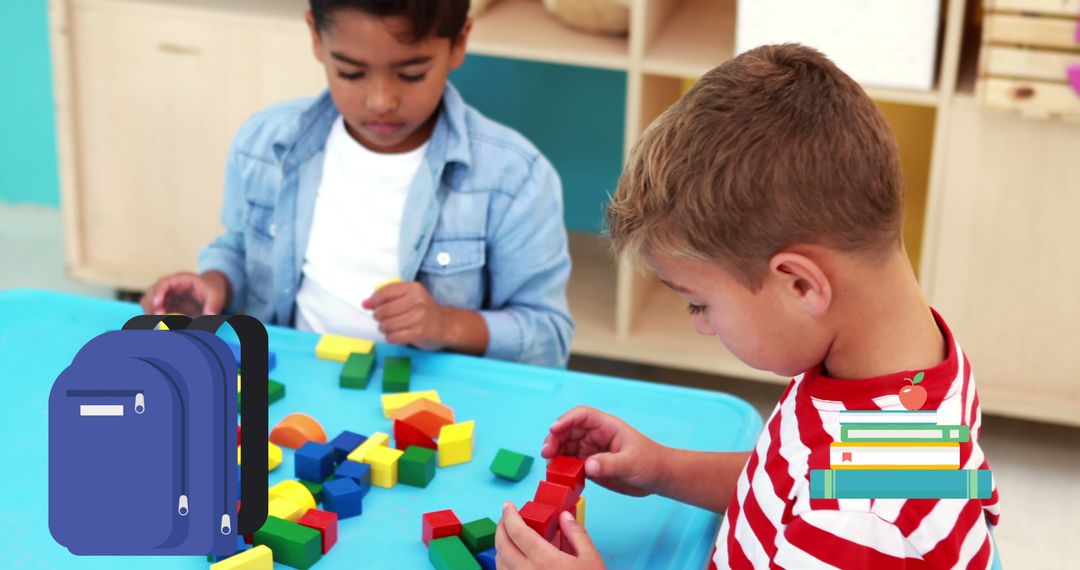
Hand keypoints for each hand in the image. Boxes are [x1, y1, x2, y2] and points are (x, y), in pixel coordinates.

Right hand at [140, 271, 228, 315]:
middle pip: (151, 293)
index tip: (157, 305)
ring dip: (151, 313)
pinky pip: (154, 312)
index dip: (158, 294)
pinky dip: (155, 318)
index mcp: (180, 280)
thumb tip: (209, 316)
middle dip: (152, 305)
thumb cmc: (213, 290)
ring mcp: (165, 296)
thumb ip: (214, 305)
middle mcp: (169, 287)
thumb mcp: (217, 295)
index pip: (163, 283)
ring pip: (149, 302)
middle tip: (159, 319)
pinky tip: (164, 325)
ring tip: (161, 323)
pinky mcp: (165, 306)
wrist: (212, 291)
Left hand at [362, 281, 449, 349]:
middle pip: (383, 310)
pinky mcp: (418, 333)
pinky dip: (390, 337)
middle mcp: (417, 301)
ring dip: (384, 328)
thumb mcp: (409, 297)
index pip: (385, 292)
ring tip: (390, 327)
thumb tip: (365, 303)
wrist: (445, 325)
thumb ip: (387, 298)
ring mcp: (419, 318)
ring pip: (387, 325)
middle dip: (378, 317)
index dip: (374, 300)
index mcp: (414, 288)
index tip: (370, 306)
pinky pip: (393, 337)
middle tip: (383, 319)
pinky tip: (396, 335)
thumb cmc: (423, 310)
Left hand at [495, 502, 604, 569]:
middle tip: (505, 519)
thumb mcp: (591, 559)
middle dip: (500, 528)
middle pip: (502, 546)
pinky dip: (504, 567)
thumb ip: (577, 534)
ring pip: (499, 565)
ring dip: (500, 548)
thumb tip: (564, 516)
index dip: (509, 515)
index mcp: (544, 560)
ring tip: (509, 539)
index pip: (517, 531)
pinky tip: (513, 562)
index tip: (507, 505)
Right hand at [541, 406, 666, 496]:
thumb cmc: (650, 462)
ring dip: (556, 455)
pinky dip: (562, 468)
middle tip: (547, 454)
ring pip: (566, 447)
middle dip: (555, 439)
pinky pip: (571, 463)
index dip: (565, 420)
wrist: (658, 477)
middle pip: (568, 431)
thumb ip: (609, 464)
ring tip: (550, 467)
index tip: (554, 429)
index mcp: (606, 427)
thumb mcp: (631, 463)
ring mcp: (592, 450)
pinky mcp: (591, 465)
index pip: (582, 416)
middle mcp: (596, 436)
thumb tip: (587, 466)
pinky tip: (559, 476)